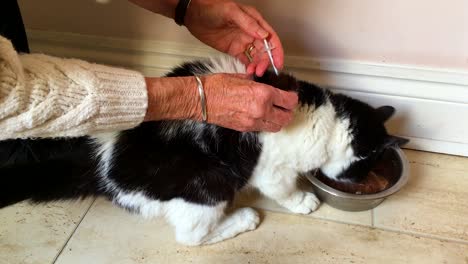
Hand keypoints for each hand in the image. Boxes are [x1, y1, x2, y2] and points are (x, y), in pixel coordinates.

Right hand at [144, 74, 297, 131]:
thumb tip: (266, 83)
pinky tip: (263, 115)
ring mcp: (253, 122)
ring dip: (279, 119)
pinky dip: (267, 123)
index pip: (289, 100)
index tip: (290, 94)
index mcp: (263, 94)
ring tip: (276, 112)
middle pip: (287, 117)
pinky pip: (264, 128)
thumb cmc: (217, 85)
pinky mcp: (245, 128)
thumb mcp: (242, 76)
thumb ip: (258, 82)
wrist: (201, 100)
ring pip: (277, 126)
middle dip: (288, 110)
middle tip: (285, 104)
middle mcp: (261, 110)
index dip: (292, 97)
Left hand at [184, 0, 283, 76]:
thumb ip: (248, 24)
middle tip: (261, 71)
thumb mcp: (231, 12)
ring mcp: (242, 41)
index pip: (271, 37)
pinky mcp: (233, 49)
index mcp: (255, 21)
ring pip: (256, 57)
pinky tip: (247, 72)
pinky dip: (248, 67)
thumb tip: (264, 35)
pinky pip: (244, 60)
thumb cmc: (211, 8)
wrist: (193, 14)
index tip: (278, 63)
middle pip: (264, 50)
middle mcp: (251, 32)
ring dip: (257, 65)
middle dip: (265, 61)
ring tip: (253, 73)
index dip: (276, 51)